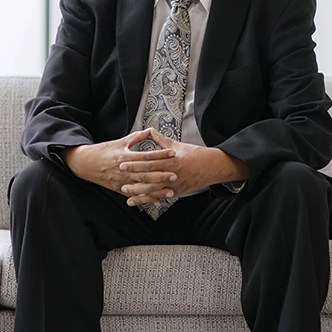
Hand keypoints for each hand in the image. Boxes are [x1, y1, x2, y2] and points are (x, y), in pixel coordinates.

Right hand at [62, 129, 176, 195]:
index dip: (160, 154)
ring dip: (157, 190)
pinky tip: (156, 201)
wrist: (86, 163)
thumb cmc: (103, 152)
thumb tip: (150, 130)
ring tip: (170, 191)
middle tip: (175, 175)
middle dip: (161, 175)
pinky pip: (135, 195)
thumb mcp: (119, 142)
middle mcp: (124, 170)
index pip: (146, 155)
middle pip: (146, 173)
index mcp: (125, 156)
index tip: (173, 153)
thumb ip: (136, 137)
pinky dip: (146, 199)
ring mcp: (122, 181)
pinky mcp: (119, 189)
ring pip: (142, 187)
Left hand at [117, 129, 247, 206]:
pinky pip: (160, 197)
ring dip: (138, 192)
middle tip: (119, 177)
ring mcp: (174, 184)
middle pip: (149, 176)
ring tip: (125, 192)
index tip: (123, 163)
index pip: (149, 161)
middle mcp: (171, 173)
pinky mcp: (176, 192)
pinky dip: (149, 199)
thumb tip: (150, 130)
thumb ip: (162, 140)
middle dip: (133, 177)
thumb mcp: (178, 145)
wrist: (212, 167)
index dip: (134, 163)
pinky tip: (140, 201)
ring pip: (153, 189)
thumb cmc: (195, 155)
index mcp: (170, 160)